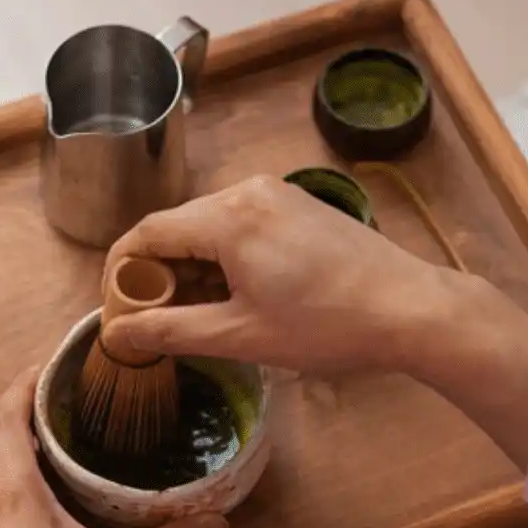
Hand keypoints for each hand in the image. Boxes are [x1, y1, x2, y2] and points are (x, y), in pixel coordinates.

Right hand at [101, 174, 461, 376]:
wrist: (410, 308)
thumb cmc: (326, 325)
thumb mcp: (240, 336)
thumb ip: (171, 331)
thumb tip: (116, 334)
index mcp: (227, 216)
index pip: (147, 232)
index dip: (122, 272)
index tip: (118, 310)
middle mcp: (248, 191)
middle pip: (178, 227)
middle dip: (160, 274)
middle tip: (160, 323)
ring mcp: (278, 195)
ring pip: (211, 227)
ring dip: (195, 269)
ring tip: (204, 317)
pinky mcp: (300, 206)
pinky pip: (243, 225)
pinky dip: (227, 258)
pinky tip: (241, 297)